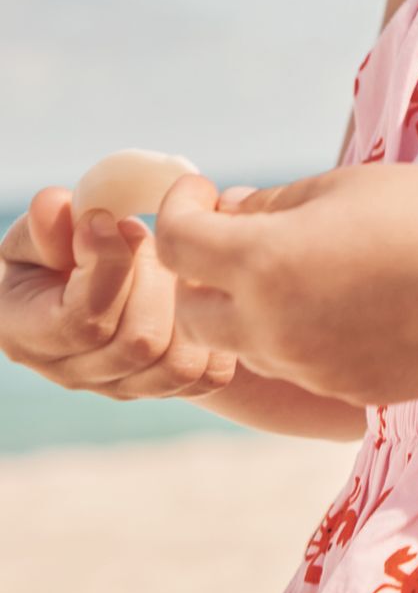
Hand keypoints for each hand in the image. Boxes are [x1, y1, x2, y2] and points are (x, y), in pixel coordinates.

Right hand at [0, 187, 238, 400]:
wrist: (88, 281)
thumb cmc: (59, 250)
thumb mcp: (41, 232)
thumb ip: (47, 223)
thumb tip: (53, 206)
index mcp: (29, 336)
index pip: (84, 320)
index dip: (109, 264)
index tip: (112, 222)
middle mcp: (73, 373)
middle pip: (140, 341)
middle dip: (153, 275)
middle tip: (143, 237)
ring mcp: (120, 386)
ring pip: (178, 361)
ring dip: (185, 300)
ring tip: (167, 263)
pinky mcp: (163, 386)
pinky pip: (207, 374)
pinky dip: (213, 331)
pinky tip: (195, 290)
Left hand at [154, 163, 417, 407]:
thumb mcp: (345, 187)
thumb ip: (273, 205)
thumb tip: (227, 212)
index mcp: (266, 264)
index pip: (178, 246)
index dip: (180, 209)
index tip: (204, 192)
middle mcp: (273, 328)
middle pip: (193, 312)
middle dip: (203, 272)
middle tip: (241, 235)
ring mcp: (308, 369)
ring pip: (245, 343)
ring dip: (252, 306)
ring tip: (310, 264)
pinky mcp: (343, 391)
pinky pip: (298, 363)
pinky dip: (302, 332)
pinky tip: (355, 299)